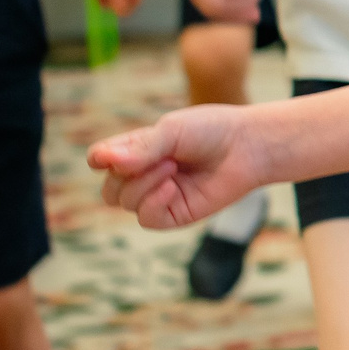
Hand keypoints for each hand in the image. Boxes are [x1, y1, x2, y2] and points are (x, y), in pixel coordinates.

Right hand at [89, 105, 266, 229]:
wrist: (248, 146)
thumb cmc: (211, 130)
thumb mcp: (171, 132)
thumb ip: (140, 148)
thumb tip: (104, 162)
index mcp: (138, 150)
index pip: (102, 159)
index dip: (100, 159)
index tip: (104, 157)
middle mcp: (145, 175)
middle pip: (109, 188)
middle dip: (124, 174)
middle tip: (156, 158)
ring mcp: (159, 196)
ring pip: (125, 202)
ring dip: (143, 184)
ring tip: (172, 167)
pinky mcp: (176, 214)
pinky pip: (147, 219)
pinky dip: (153, 203)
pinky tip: (171, 188)